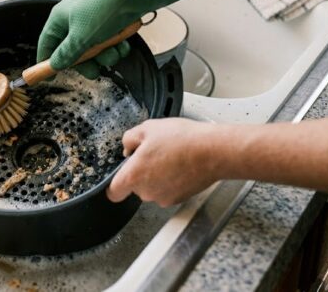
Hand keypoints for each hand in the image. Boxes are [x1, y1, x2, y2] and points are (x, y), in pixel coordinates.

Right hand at [36, 0, 219, 78]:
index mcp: (60, 17)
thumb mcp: (80, 38)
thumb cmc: (104, 8)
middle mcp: (75, 17)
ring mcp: (94, 18)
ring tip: (113, 53)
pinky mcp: (112, 20)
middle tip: (93, 71)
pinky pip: (109, 40)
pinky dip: (116, 46)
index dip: (47, 61)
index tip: (50, 77)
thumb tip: (55, 63)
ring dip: (105, 55)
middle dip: (86, 62)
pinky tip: (122, 45)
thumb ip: (66, 54)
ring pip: (94, 47)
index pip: (47, 43)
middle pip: (73, 49)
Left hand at [107, 118, 222, 206]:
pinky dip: (171, 180)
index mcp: (134, 176)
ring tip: (170, 156)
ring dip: (157, 176)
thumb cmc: (181, 139)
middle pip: (135, 186)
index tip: (121, 175)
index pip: (113, 192)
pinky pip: (168, 190)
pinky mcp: (179, 199)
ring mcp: (164, 197)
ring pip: (152, 188)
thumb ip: (129, 139)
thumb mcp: (147, 128)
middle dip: (141, 172)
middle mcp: (146, 192)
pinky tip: (180, 164)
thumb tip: (128, 148)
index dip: (114, 184)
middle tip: (153, 153)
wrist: (214, 151)